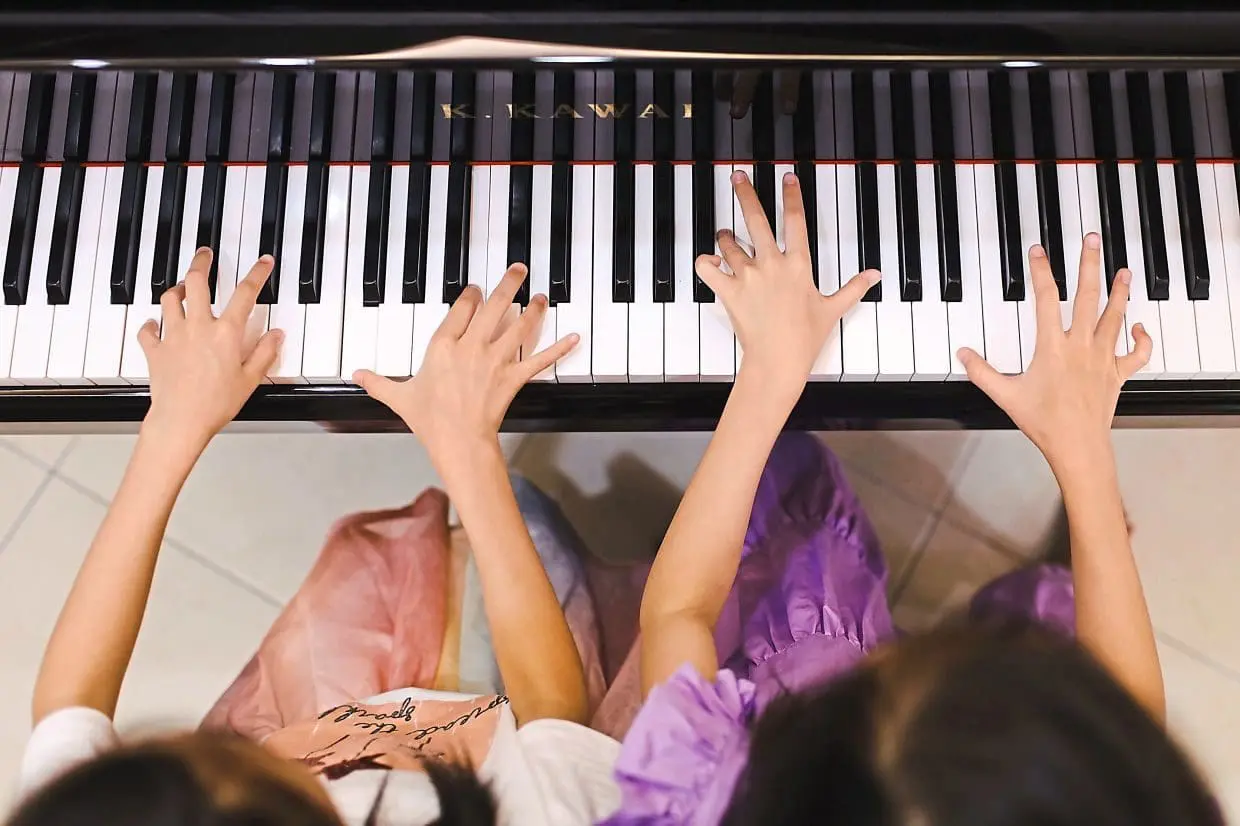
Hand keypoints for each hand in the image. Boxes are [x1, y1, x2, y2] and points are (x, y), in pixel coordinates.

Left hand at [139, 249, 283, 445]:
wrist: (181, 421)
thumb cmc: (216, 404)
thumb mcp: (251, 380)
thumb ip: (265, 353)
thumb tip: (277, 335)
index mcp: (226, 333)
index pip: (245, 294)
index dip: (257, 274)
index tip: (263, 262)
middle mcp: (198, 327)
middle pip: (196, 282)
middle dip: (201, 263)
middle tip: (205, 254)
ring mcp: (173, 336)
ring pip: (170, 299)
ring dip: (177, 289)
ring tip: (182, 286)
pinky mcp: (155, 350)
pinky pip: (147, 330)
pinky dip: (150, 324)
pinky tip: (152, 323)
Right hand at [353, 264, 576, 460]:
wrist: (458, 441)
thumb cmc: (430, 420)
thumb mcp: (399, 398)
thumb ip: (379, 382)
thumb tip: (356, 374)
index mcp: (443, 346)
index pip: (461, 309)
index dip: (471, 296)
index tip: (477, 289)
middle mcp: (472, 346)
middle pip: (494, 307)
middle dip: (508, 284)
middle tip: (518, 269)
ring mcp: (495, 360)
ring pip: (518, 326)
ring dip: (533, 308)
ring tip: (541, 296)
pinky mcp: (513, 377)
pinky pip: (539, 359)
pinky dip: (559, 348)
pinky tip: (573, 337)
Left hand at [697, 170, 878, 398]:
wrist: (778, 360)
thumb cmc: (805, 337)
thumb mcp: (833, 309)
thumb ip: (853, 288)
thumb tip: (874, 275)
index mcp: (798, 264)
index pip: (796, 220)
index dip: (792, 196)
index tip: (787, 178)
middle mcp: (771, 264)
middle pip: (756, 219)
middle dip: (745, 194)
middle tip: (738, 177)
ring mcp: (747, 276)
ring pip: (729, 243)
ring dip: (725, 237)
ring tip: (725, 235)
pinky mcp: (728, 291)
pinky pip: (707, 268)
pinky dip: (705, 262)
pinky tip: (709, 262)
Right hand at [958, 234, 1152, 473]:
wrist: (1078, 445)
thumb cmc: (1043, 422)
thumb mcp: (1005, 395)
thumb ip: (981, 371)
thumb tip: (962, 354)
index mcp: (1053, 346)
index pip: (1046, 299)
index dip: (1041, 271)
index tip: (1038, 251)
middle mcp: (1082, 345)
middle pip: (1088, 295)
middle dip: (1090, 264)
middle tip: (1091, 240)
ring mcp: (1104, 357)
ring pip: (1116, 315)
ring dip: (1121, 291)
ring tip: (1123, 270)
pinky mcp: (1118, 373)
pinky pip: (1138, 352)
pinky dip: (1142, 337)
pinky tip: (1139, 326)